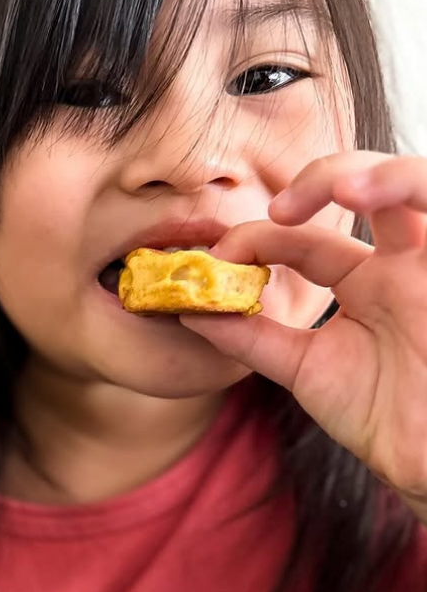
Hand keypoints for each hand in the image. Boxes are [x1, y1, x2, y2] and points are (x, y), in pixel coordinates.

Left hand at [182, 152, 426, 510]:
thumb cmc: (382, 417)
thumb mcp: (304, 369)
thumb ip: (250, 338)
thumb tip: (188, 309)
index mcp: (361, 283)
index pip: (302, 241)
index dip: (257, 240)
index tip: (217, 259)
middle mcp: (398, 265)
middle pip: (363, 191)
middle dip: (319, 182)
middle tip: (278, 209)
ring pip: (416, 185)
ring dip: (376, 174)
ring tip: (340, 189)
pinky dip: (409, 188)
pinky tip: (373, 194)